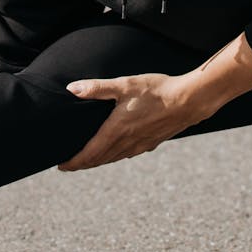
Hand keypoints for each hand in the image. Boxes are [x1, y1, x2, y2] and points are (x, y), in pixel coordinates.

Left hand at [58, 72, 218, 170]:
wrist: (190, 101)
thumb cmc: (157, 90)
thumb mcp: (125, 85)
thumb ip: (97, 88)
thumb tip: (72, 89)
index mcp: (116, 130)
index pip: (89, 154)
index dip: (73, 162)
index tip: (61, 166)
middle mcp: (127, 142)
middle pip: (99, 160)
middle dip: (82, 164)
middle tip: (69, 165)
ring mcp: (140, 145)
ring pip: (113, 159)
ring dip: (98, 162)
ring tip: (87, 161)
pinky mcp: (151, 142)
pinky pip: (127, 154)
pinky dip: (115, 156)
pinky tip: (115, 152)